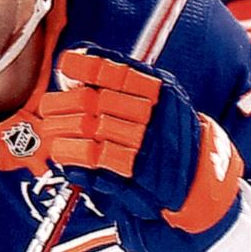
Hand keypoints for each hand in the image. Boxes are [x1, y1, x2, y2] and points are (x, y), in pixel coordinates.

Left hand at [38, 48, 243, 251]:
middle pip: (97, 101)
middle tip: (49, 110)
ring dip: (65, 134)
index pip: (117, 71)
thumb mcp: (160, 103)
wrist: (201, 183)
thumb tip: (76, 72)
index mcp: (162, 91)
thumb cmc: (172, 140)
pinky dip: (77, 161)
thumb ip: (124, 87)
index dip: (86, 68)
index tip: (66, 68)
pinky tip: (65, 159)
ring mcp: (150, 146)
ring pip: (95, 131)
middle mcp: (156, 115)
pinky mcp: (141, 178)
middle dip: (65, 105)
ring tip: (52, 136)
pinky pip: (100, 163)